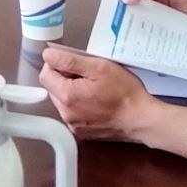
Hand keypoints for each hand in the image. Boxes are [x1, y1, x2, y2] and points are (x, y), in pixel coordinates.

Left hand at [40, 47, 154, 141]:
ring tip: (95, 88)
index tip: (73, 63)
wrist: (141, 119)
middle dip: (65, 78)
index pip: (45, 74)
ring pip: (62, 100)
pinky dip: (79, 104)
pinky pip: (72, 112)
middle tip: (89, 75)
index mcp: (67, 96)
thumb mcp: (99, 67)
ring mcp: (73, 125)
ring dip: (72, 91)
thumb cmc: (125, 92)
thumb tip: (48, 55)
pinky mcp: (81, 132)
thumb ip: (69, 60)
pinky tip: (97, 101)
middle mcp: (66, 114)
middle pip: (53, 88)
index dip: (57, 64)